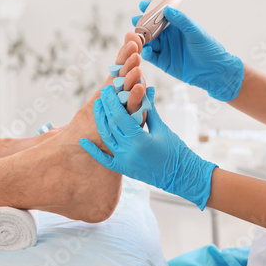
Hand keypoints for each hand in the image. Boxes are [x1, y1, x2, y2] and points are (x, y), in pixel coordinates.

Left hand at [80, 85, 216, 209]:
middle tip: (102, 94)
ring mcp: (124, 162)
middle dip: (105, 108)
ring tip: (98, 107)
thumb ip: (150, 110)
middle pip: (111, 126)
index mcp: (139, 140)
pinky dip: (93, 151)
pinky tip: (83, 141)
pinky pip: (104, 160)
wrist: (182, 177)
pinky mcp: (124, 169)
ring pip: (106, 139)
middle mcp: (128, 152)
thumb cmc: (177, 151)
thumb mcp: (162, 128)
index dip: (112, 102)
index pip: (120, 117)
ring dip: (100, 122)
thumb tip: (145, 89)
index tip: (108, 89)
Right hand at [132, 1, 243, 101]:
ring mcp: (164, 49)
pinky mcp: (163, 62)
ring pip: (148, 42)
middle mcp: (168, 36)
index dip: (150, 10)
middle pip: (150, 29)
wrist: (213, 70)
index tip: (143, 5)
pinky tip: (146, 50)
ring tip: (137, 37)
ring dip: (141, 39)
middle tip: (135, 21)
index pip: (160, 15)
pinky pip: (151, 56)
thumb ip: (181, 20)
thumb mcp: (195, 31)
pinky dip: (146, 53)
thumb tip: (167, 9)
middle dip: (141, 24)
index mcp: (175, 26)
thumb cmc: (208, 48)